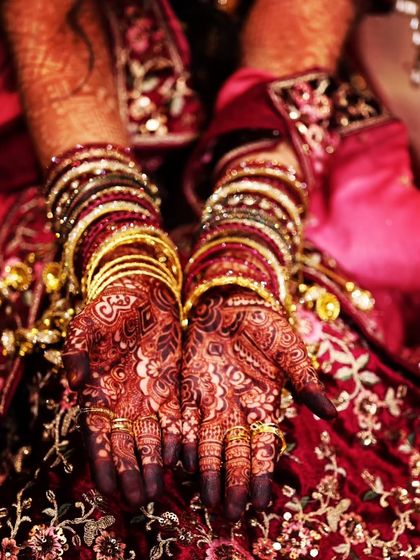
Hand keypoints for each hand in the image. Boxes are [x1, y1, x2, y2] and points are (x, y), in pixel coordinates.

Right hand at [62, 276, 181, 506]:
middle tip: (138, 501)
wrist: (145, 293)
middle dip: (130, 473)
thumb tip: (75, 382)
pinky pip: (174, 418)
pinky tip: (180, 458)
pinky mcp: (170, 386)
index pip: (98, 434)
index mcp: (98, 391)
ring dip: (152, 465)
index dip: (101, 462)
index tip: (107, 487)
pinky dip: (176, 438)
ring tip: (157, 491)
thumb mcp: (87, 324)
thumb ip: (75, 350)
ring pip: (150, 438)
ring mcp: (147, 395)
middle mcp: (123, 400)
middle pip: (125, 445)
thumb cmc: (111, 307)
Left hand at [181, 288, 335, 519]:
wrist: (231, 302)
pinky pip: (184, 419)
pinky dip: (182, 439)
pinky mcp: (189, 388)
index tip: (261, 501)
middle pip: (236, 453)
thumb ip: (305, 379)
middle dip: (234, 483)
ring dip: (208, 471)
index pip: (264, 447)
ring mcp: (212, 401)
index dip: (262, 474)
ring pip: (208, 444)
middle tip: (231, 512)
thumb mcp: (289, 350)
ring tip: (206, 499)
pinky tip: (179, 460)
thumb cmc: (265, 325)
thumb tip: (330, 413)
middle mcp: (238, 410)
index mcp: (264, 404)